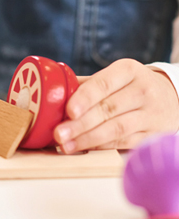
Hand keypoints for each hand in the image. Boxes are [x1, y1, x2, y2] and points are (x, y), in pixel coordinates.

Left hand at [53, 59, 178, 153]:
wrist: (170, 98)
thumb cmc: (130, 86)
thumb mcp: (114, 76)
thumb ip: (86, 84)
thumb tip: (52, 94)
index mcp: (128, 71)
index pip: (103, 84)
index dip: (85, 98)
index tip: (69, 110)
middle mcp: (142, 91)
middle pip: (107, 109)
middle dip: (80, 124)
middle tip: (58, 133)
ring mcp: (150, 114)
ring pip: (116, 129)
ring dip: (87, 138)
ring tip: (66, 144)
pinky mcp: (152, 135)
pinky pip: (123, 142)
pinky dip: (100, 147)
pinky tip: (82, 147)